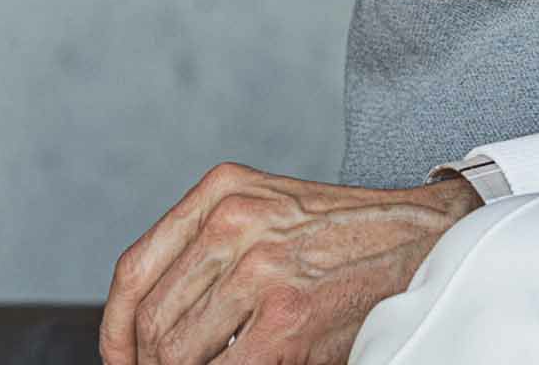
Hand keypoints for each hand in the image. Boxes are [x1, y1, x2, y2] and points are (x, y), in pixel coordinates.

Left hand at [98, 161, 482, 364]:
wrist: (422, 239)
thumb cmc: (344, 234)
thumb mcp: (269, 213)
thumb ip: (210, 250)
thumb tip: (144, 329)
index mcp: (223, 190)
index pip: (133, 272)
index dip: (116, 331)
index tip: (122, 359)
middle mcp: (233, 221)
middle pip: (151, 323)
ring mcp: (259, 271)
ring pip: (175, 357)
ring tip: (227, 361)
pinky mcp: (284, 322)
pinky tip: (257, 363)